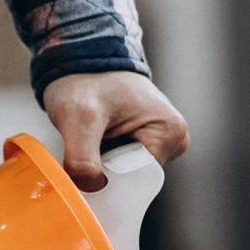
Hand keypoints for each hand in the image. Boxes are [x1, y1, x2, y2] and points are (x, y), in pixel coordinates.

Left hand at [43, 71, 188, 191]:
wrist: (75, 60)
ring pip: (122, 174)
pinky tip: (90, 139)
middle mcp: (173, 139)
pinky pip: (118, 164)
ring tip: (87, 137)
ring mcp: (158, 141)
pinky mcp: (141, 141)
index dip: (107, 181)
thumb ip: (83, 158)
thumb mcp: (78, 118)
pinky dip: (99, 159)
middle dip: (102, 171)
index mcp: (171, 133)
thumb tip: (92, 189)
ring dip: (99, 164)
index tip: (83, 168)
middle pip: (131, 179)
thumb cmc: (83, 80)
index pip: (138, 181)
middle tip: (82, 146)